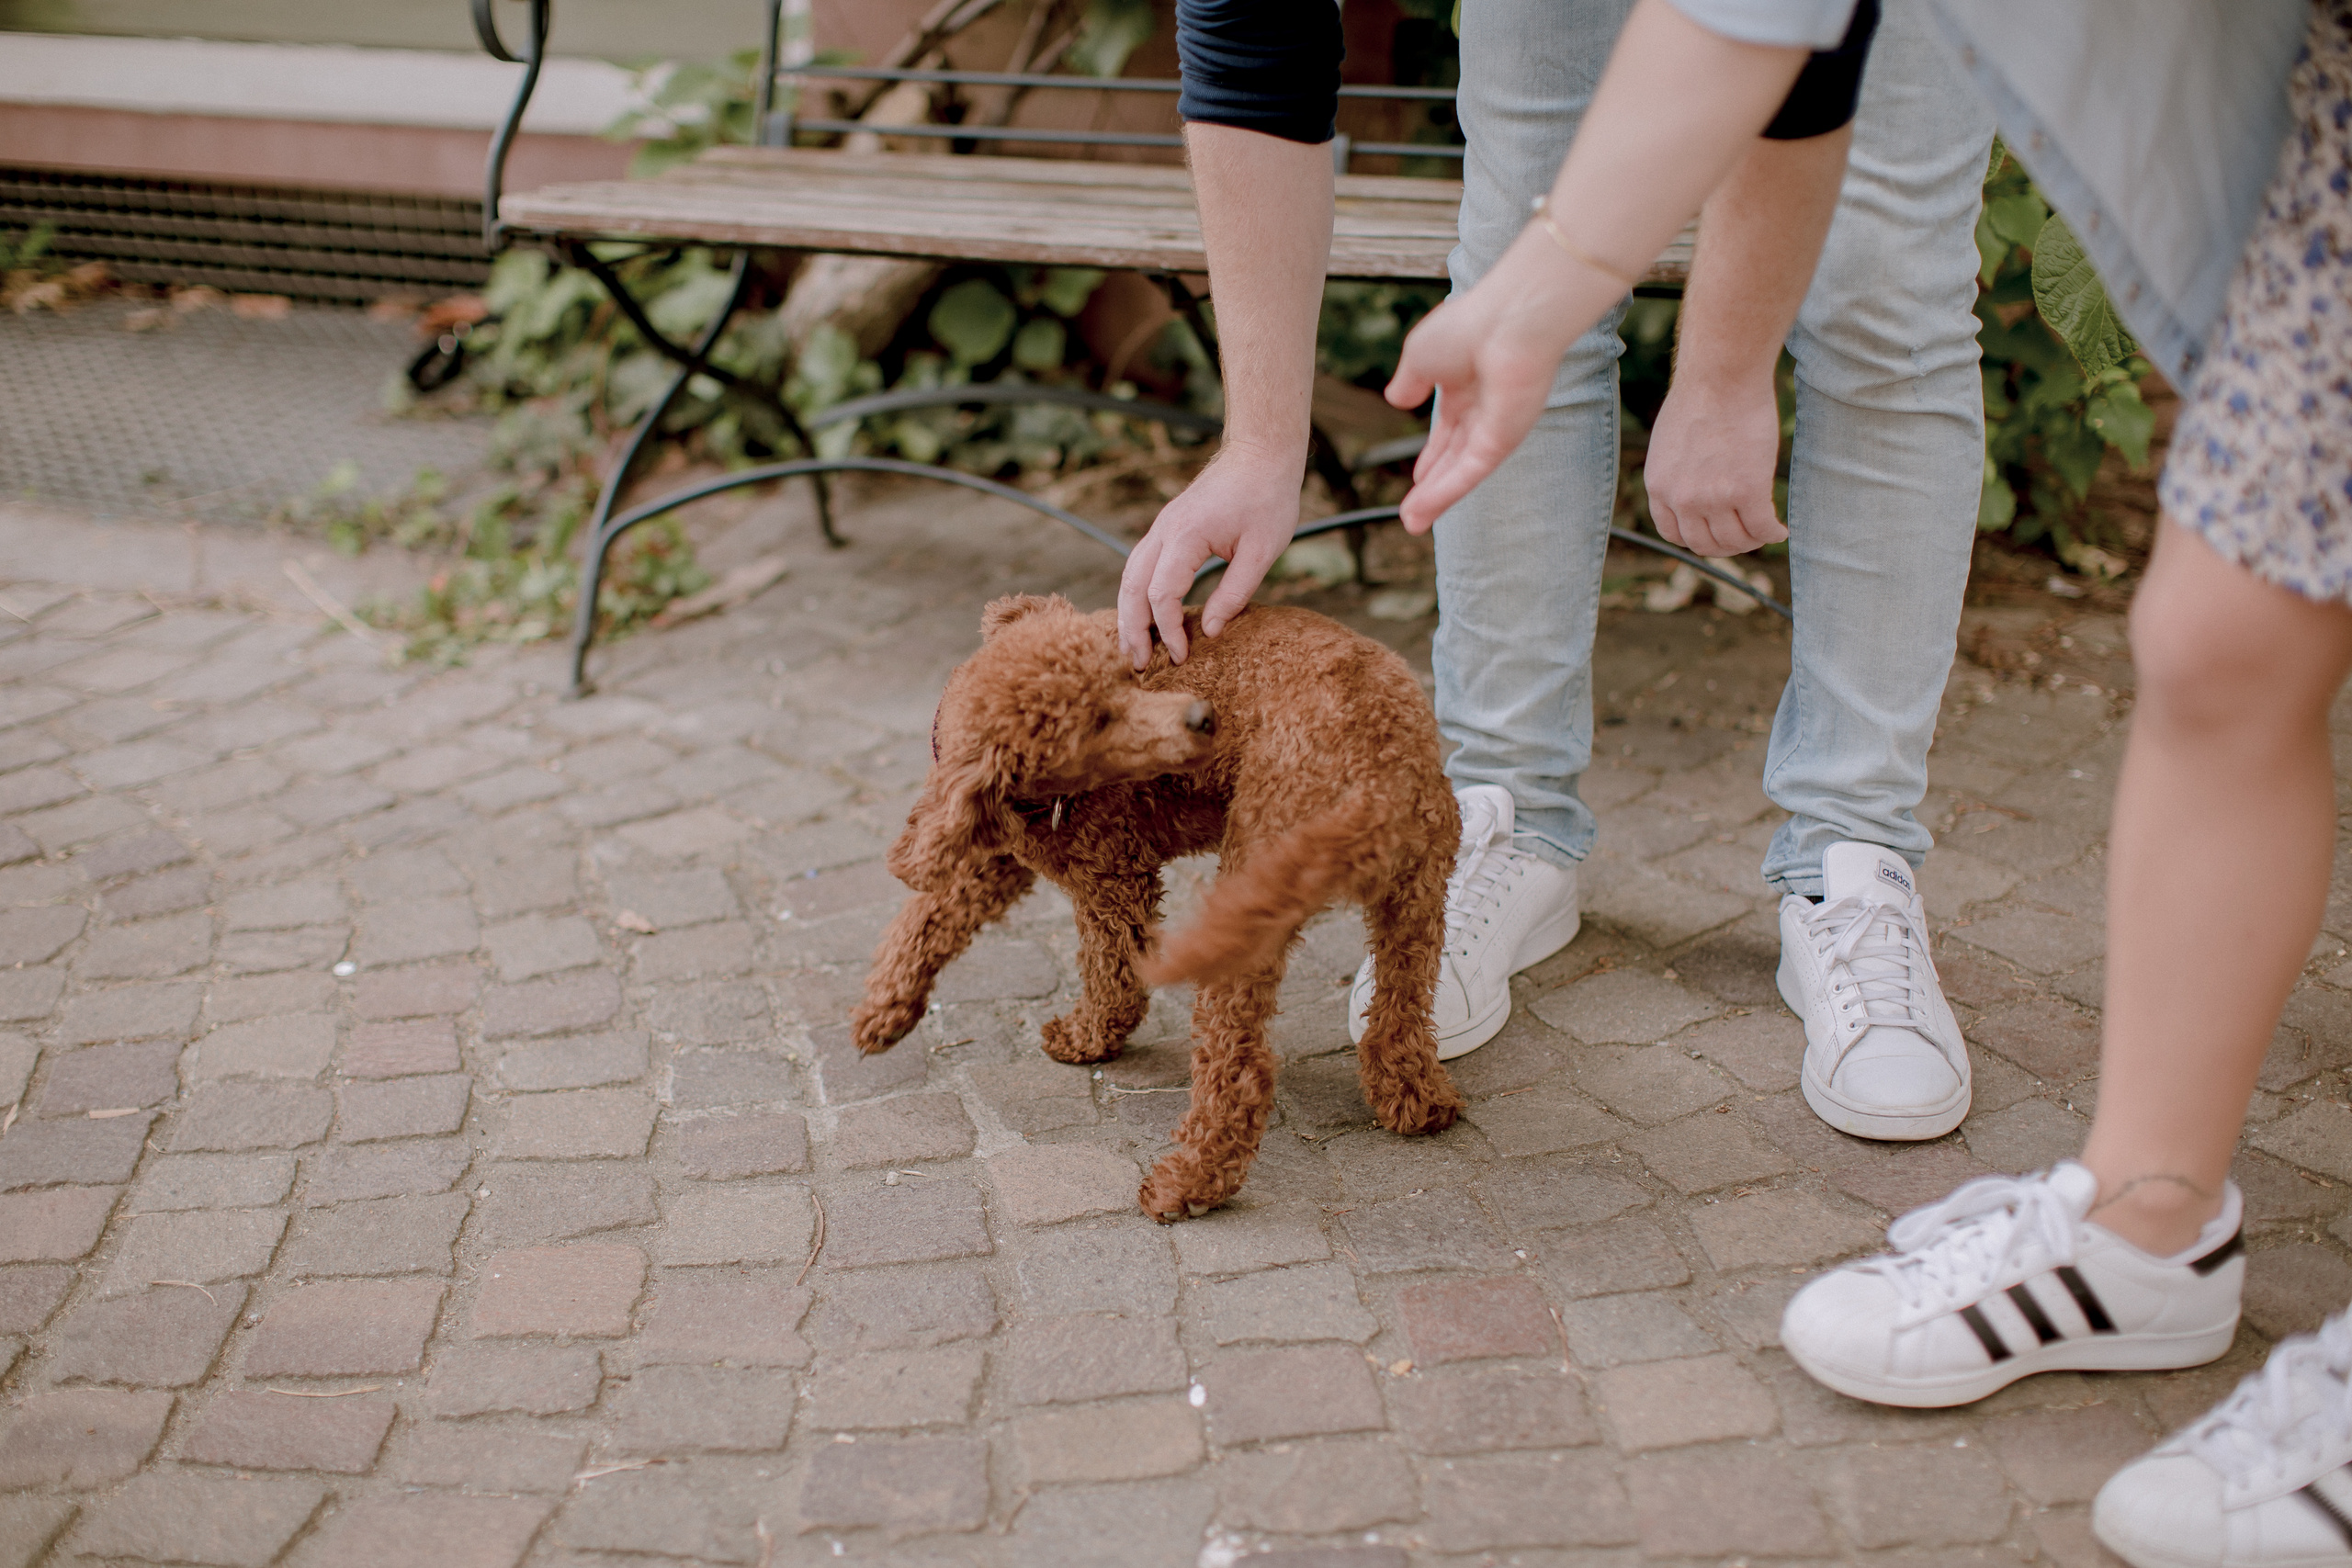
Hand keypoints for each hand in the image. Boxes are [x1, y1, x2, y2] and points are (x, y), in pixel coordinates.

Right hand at [1117, 445, 1302, 667]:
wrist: (1260, 454)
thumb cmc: (1268, 498)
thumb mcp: (1262, 551)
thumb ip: (1234, 593)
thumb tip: (1208, 631)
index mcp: (1186, 536)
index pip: (1162, 594)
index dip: (1169, 630)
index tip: (1182, 656)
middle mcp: (1165, 530)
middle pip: (1132, 587)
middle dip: (1133, 629)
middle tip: (1139, 665)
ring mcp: (1162, 527)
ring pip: (1129, 576)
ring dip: (1128, 614)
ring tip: (1132, 649)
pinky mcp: (1167, 528)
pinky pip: (1140, 565)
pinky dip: (1136, 595)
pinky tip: (1142, 617)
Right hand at [1383, 238, 1608, 533]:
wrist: (1511, 318)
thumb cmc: (1468, 325)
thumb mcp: (1420, 355)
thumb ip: (1408, 381)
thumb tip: (1396, 399)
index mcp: (1466, 383)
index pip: (1448, 429)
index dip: (1432, 456)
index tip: (1417, 479)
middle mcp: (1484, 408)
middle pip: (1455, 457)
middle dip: (1432, 486)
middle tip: (1412, 516)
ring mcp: (1496, 426)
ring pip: (1461, 470)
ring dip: (1435, 499)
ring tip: (1411, 525)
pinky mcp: (1503, 440)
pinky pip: (1469, 472)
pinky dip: (1445, 492)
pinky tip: (1421, 510)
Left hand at [1643, 372, 1787, 555]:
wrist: (1722, 377)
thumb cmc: (1701, 397)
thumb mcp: (1670, 442)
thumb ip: (1678, 470)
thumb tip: (1695, 487)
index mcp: (1659, 486)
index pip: (1673, 534)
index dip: (1696, 538)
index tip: (1713, 533)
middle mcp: (1682, 498)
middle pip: (1704, 544)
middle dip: (1726, 545)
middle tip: (1745, 536)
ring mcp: (1713, 498)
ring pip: (1735, 540)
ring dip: (1751, 541)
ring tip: (1763, 532)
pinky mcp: (1747, 491)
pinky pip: (1762, 528)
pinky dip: (1774, 534)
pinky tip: (1781, 530)